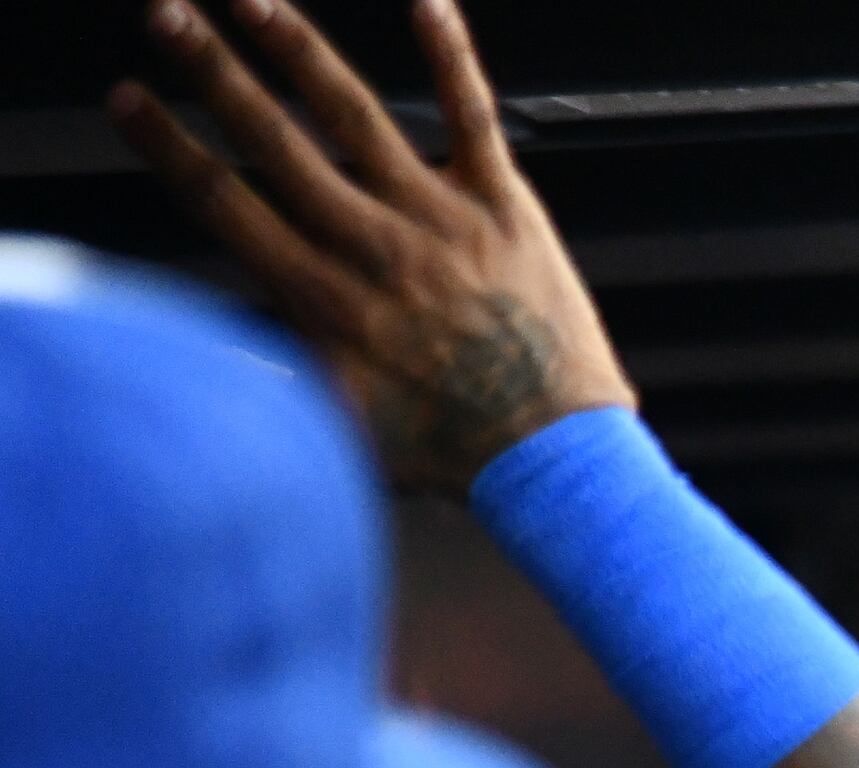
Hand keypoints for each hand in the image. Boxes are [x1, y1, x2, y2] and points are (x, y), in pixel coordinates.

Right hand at [111, 0, 634, 491]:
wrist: (556, 457)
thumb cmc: (448, 449)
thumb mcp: (340, 426)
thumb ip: (273, 373)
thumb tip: (205, 339)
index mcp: (326, 301)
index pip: (227, 204)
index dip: (171, 147)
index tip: (129, 99)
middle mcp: (376, 249)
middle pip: (276, 144)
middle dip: (215, 75)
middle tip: (169, 16)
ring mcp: (442, 221)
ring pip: (356, 117)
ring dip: (299, 51)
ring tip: (252, 0)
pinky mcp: (506, 208)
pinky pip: (472, 116)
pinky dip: (450, 55)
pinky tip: (428, 1)